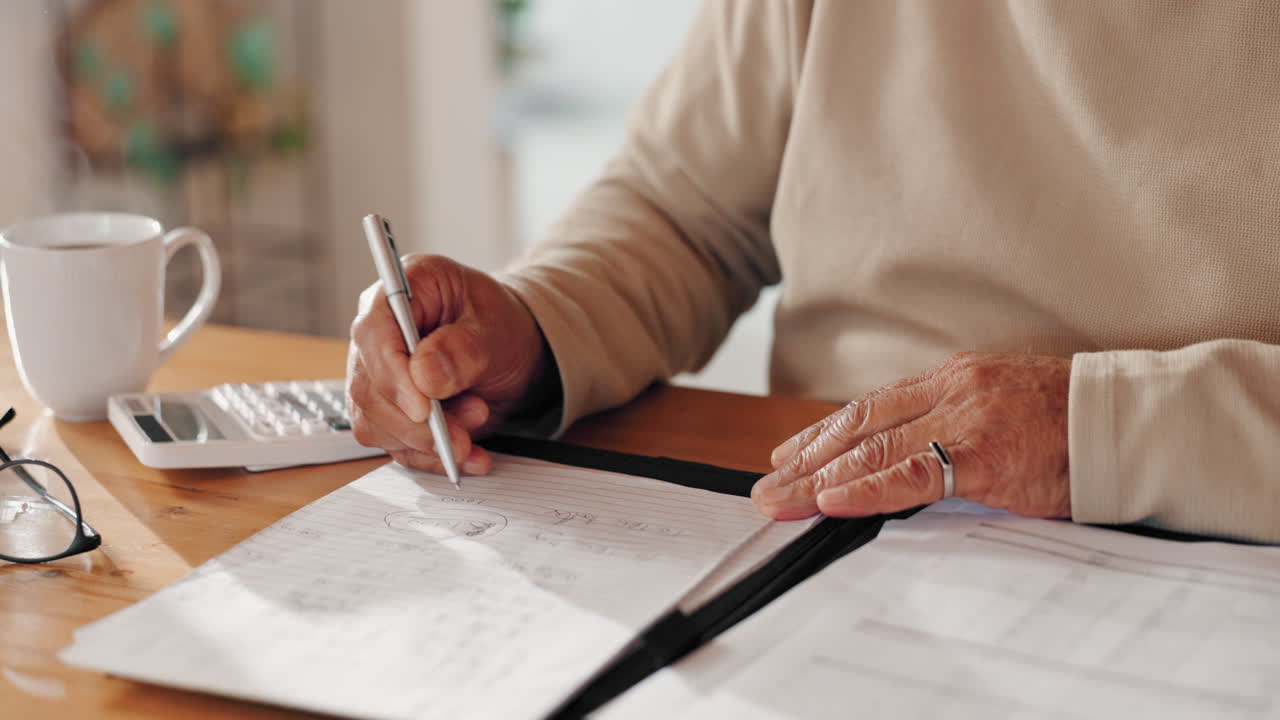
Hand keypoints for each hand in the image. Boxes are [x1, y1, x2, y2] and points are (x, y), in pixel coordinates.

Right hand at [347, 255, 552, 474]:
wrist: (511, 351)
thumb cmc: (500, 326)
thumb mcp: (496, 328)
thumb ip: (463, 349)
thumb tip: (425, 375)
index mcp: (403, 292)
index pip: (373, 333)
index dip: (391, 375)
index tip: (422, 408)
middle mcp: (379, 334)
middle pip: (368, 387)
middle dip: (416, 422)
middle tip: (461, 435)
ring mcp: (377, 375)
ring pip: (377, 423)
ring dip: (428, 440)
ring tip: (476, 427)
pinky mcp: (387, 411)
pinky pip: (397, 445)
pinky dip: (433, 457)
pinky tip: (469, 455)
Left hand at [751, 352, 1071, 519]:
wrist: (1127, 421)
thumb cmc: (1071, 421)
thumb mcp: (1002, 406)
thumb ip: (956, 424)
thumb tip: (911, 457)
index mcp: (953, 379)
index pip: (870, 409)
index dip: (823, 434)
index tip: (787, 454)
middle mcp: (950, 392)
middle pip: (858, 427)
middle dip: (804, 459)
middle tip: (765, 485)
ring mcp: (964, 420)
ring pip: (871, 451)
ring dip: (816, 479)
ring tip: (779, 500)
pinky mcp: (984, 455)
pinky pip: (911, 476)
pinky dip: (865, 489)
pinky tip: (830, 500)